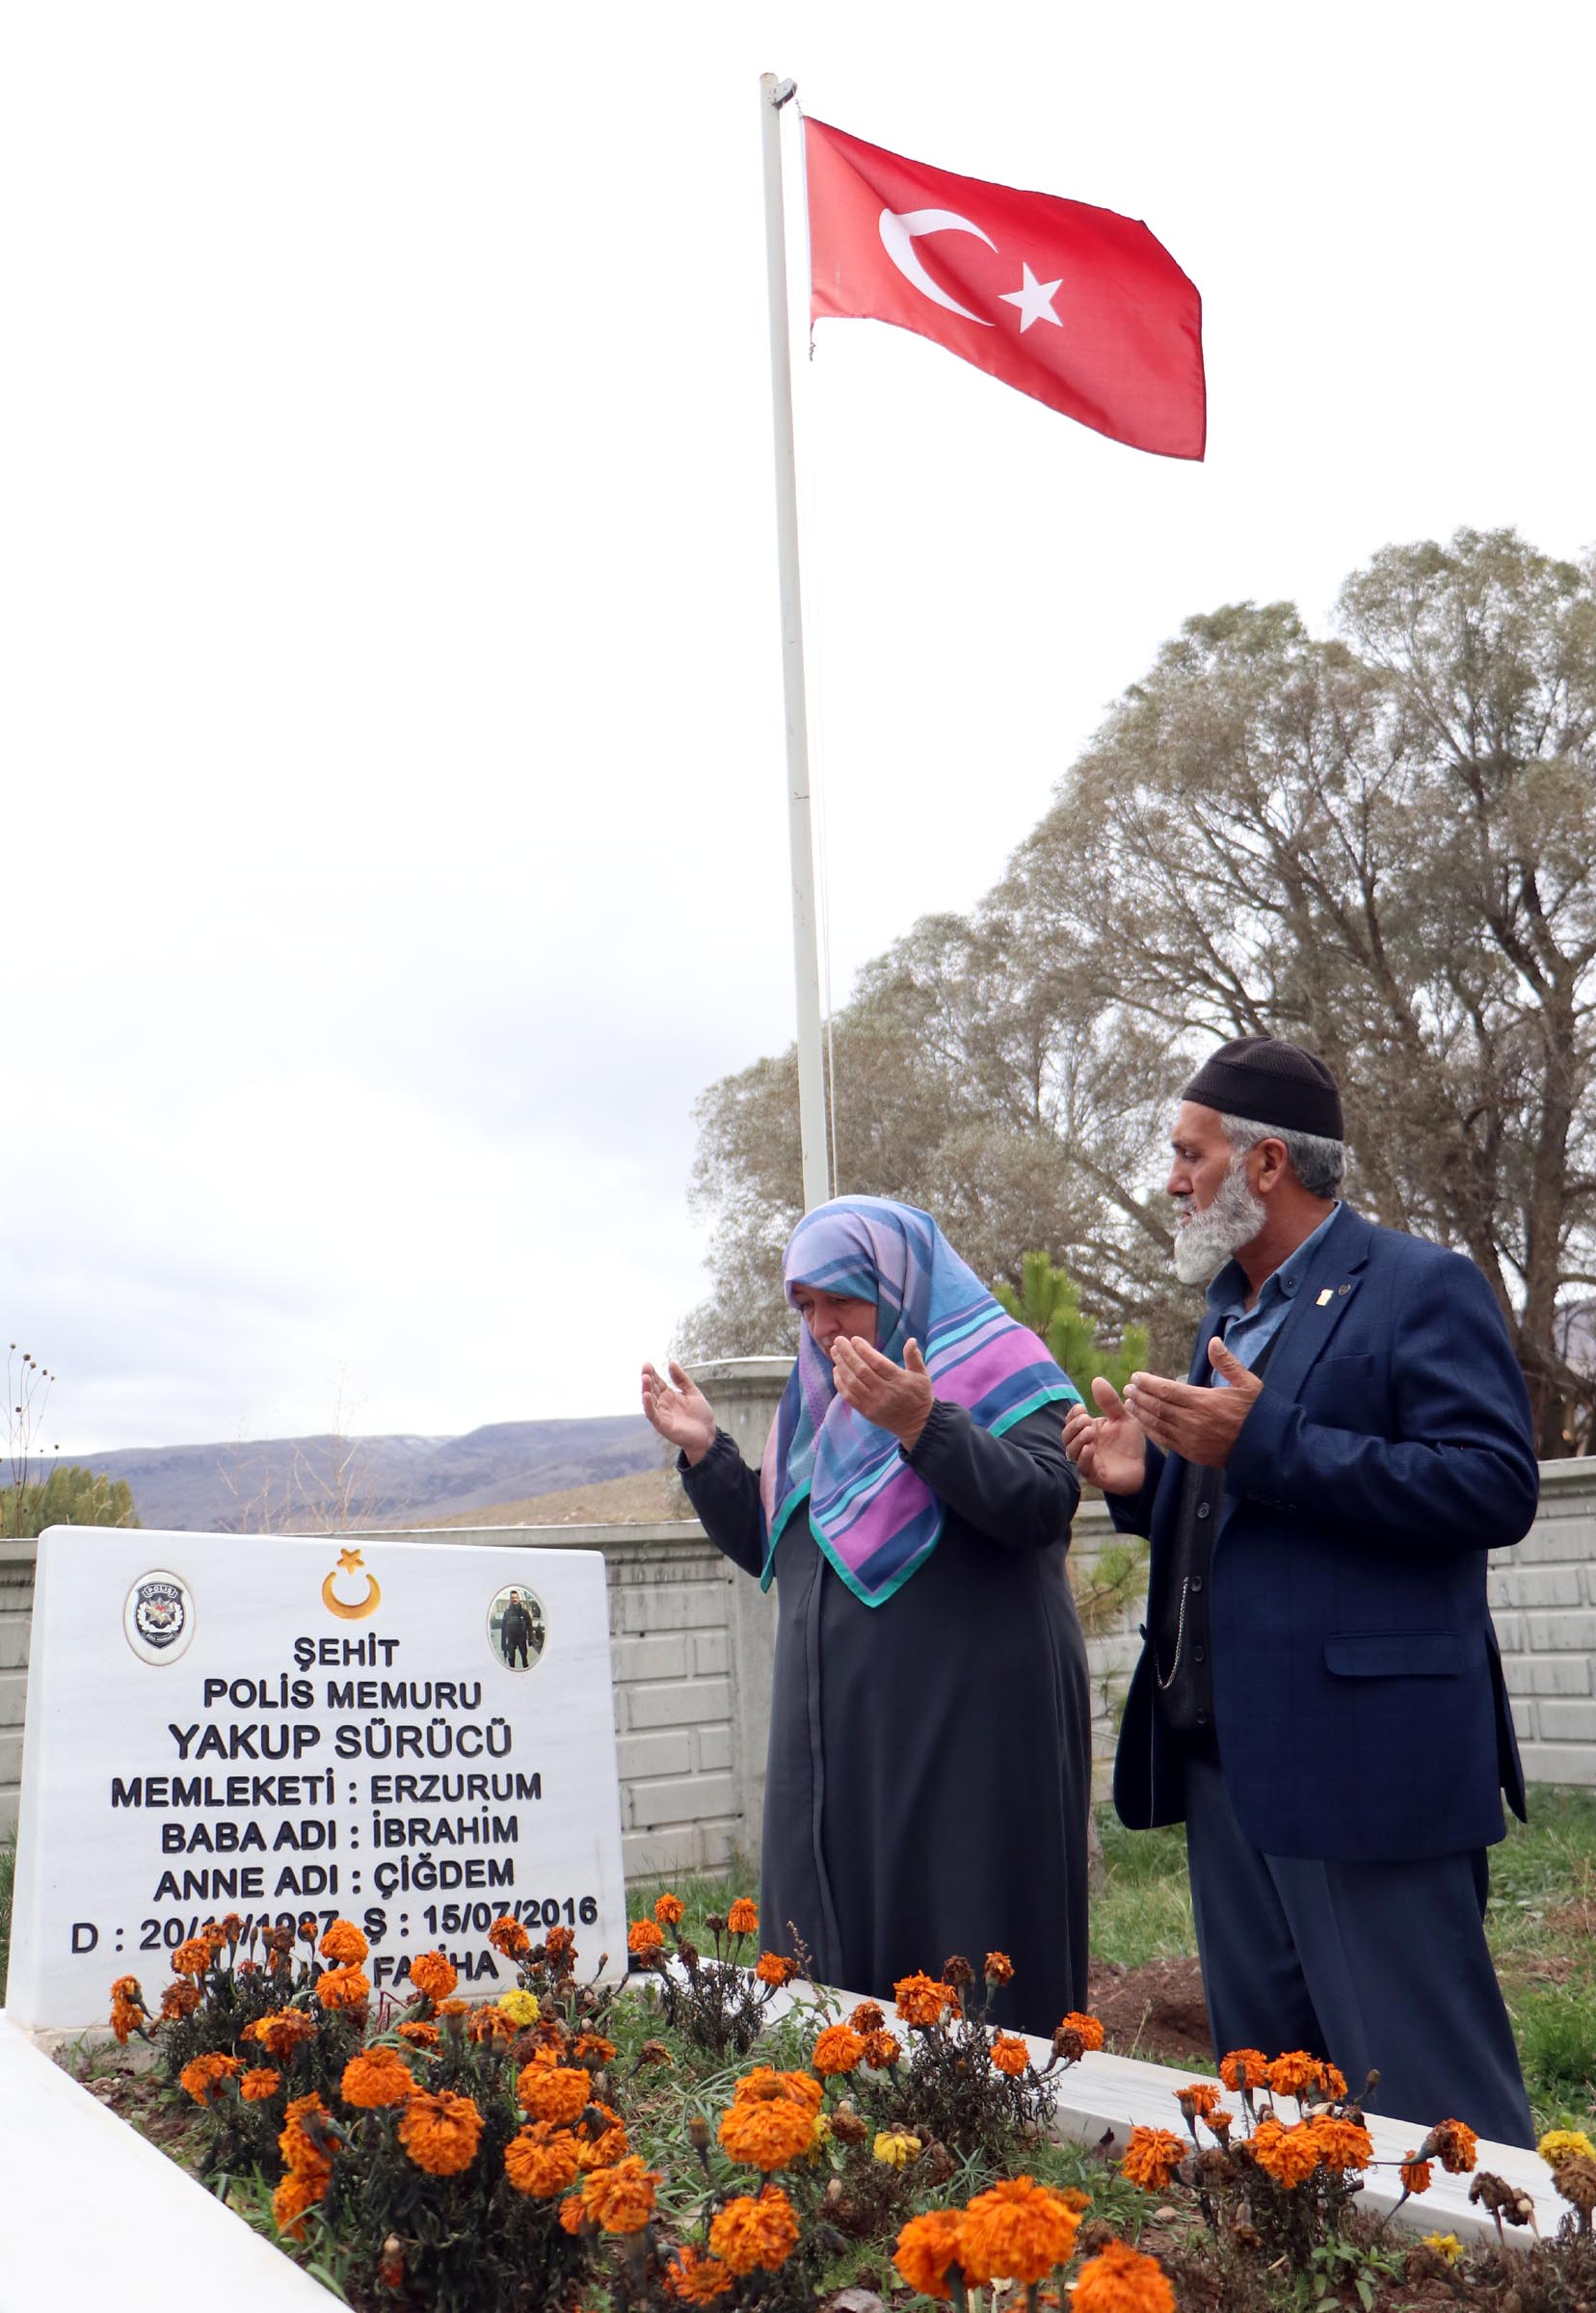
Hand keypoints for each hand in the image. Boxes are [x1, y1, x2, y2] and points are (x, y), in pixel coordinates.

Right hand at [640, 1359, 716, 1465]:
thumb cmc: (700, 1415)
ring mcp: (661, 1414)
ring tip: (645, 1378)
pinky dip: (648, 1406)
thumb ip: (681, 1379)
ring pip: (649, 1401)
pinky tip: (646, 1396)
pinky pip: (652, 1415)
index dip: (652, 1373)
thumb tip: (671, 1362)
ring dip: (645, 1389)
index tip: (647, 1363)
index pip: (657, 1382)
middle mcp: (663, 1404)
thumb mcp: (692, 1392)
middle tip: (645, 1368)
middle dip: (647, 1378)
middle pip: (651, 1389)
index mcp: (669, 1395)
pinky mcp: (662, 1425)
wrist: (708, 1434)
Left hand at [830, 1335, 934, 1449]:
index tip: (854, 1339)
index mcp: (899, 1381)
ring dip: (841, 1365)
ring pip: (852, 1382)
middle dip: (848, 1354)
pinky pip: (849, 1396)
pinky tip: (836, 1369)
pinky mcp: (866, 1412)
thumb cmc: (919, 1396)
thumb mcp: (922, 1375)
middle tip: (838, 1340)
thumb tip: (911, 1340)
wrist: (916, 1425)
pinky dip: (840, 1382)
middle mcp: (885, 1393)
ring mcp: (874, 1404)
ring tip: (834, 1351)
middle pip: (862, 1371)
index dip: (864, 1350)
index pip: (878, 1363)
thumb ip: (914, 1357)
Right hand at [1062, 1377, 1148, 1496]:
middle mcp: (1084, 1444)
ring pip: (1071, 1451)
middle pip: (1066, 1435)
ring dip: (1077, 1440)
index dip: (1073, 1414)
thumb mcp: (1123, 1417)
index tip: (1082, 1408)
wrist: (1147, 1465)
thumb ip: (1110, 1402)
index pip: (1071, 1420)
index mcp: (1089, 1429)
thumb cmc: (1132, 1442)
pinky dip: (1084, 1457)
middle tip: (1087, 1420)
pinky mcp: (1095, 1475)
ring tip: (1090, 1432)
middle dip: (1073, 1426)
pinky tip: (1091, 1448)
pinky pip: (1083, 1467)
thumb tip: (1096, 1379)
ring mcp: (1088, 1460)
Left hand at [1120, 1336, 1262, 1469]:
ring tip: (1129, 1403)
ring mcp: (1191, 1439)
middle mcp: (1193, 1421)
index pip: (1167, 1390)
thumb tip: (1214, 1341)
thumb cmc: (1257, 1412)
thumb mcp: (1247, 1383)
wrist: (1266, 1447)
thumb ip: (1227, 1363)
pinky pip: (1165, 1441)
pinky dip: (1150, 1431)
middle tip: (1128, 1388)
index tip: (1136, 1376)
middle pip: (1158, 1406)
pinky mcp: (1192, 1453)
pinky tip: (1142, 1424)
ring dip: (1141, 1413)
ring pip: (1158, 1424)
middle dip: (1140, 1396)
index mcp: (1205, 1401)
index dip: (1148, 1383)